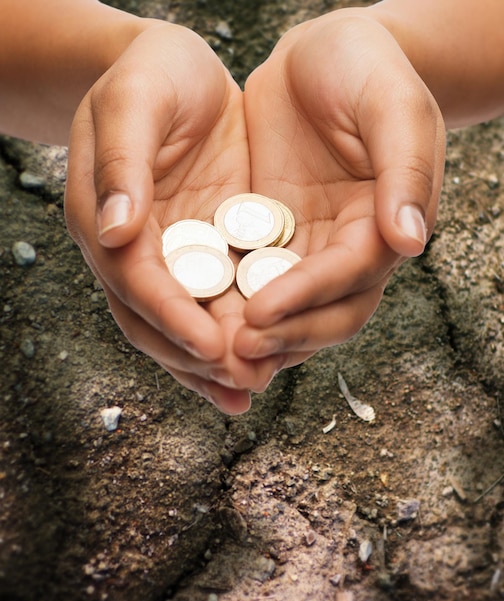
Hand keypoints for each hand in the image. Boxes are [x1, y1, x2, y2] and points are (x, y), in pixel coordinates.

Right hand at [65, 23, 278, 413]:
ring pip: (188, 322)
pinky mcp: (209, 248)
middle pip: (157, 320)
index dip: (172, 317)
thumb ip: (122, 162)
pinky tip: (265, 358)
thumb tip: (117, 230)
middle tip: (242, 384)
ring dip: (216, 363)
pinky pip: (220, 300)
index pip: (138, 282)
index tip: (212, 346)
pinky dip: (238, 332)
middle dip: (197, 357)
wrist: (176, 71)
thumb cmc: (149, 75)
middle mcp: (137, 249)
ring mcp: (174, 254)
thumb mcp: (134, 101)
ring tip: (252, 389)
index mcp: (107, 219)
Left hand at [235, 10, 445, 364]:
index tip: (262, 311)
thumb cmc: (364, 68)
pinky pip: (250, 278)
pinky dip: (230, 303)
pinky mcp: (269, 237)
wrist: (320, 55)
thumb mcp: (393, 106)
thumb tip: (409, 241)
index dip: (308, 296)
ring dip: (257, 336)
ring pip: (288, 308)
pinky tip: (198, 316)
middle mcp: (347, 246)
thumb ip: (405, 171)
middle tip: (237, 350)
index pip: (351, 275)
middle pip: (325, 312)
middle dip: (284, 335)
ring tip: (215, 353)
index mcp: (384, 223)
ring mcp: (306, 246)